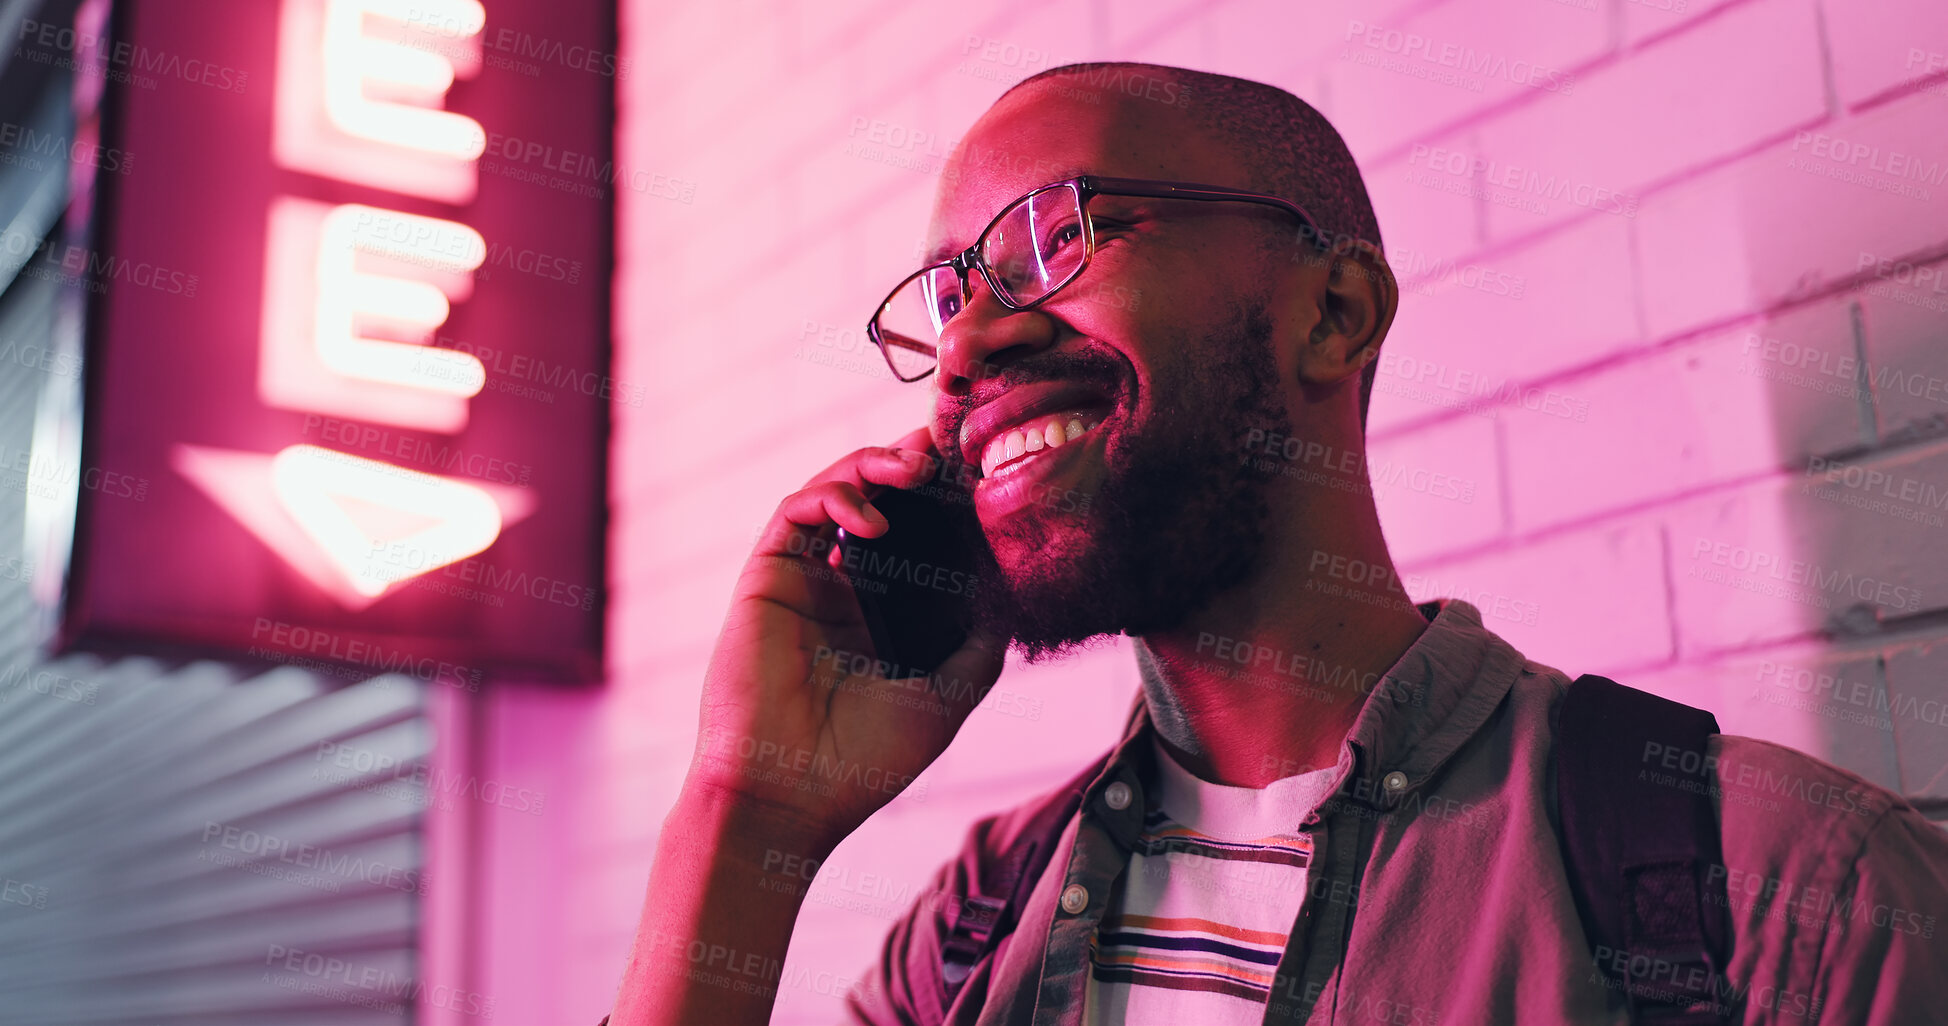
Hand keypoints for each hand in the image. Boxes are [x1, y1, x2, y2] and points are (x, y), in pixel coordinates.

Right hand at [688, 426, 1006, 852]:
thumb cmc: (863, 762)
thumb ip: (978, 647)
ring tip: (913, 468)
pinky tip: (870, 519)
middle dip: (905, 464)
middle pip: (870, 500)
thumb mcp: (947, 698)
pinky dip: (832, 498)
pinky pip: (793, 513)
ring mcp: (799, 580)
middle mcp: (835, 589)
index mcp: (875, 615)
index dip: (935, 498)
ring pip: (830, 492)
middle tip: (941, 449)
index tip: (971, 473)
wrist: (791, 795)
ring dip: (870, 468)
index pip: (907, 535)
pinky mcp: (766, 578)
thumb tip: (1010, 602)